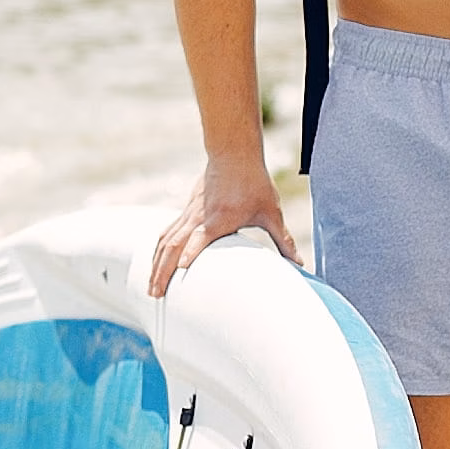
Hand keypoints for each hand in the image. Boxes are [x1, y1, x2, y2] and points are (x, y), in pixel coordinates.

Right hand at [149, 155, 300, 297]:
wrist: (234, 154)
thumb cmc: (255, 183)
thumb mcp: (271, 212)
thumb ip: (283, 240)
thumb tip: (299, 263)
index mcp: (219, 220)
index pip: (198, 239)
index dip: (190, 254)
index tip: (181, 270)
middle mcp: (198, 218)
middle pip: (172, 246)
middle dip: (161, 272)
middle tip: (154, 294)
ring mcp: (189, 213)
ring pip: (165, 241)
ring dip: (155, 265)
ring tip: (150, 287)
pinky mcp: (187, 210)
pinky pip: (167, 232)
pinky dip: (159, 250)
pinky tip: (155, 262)